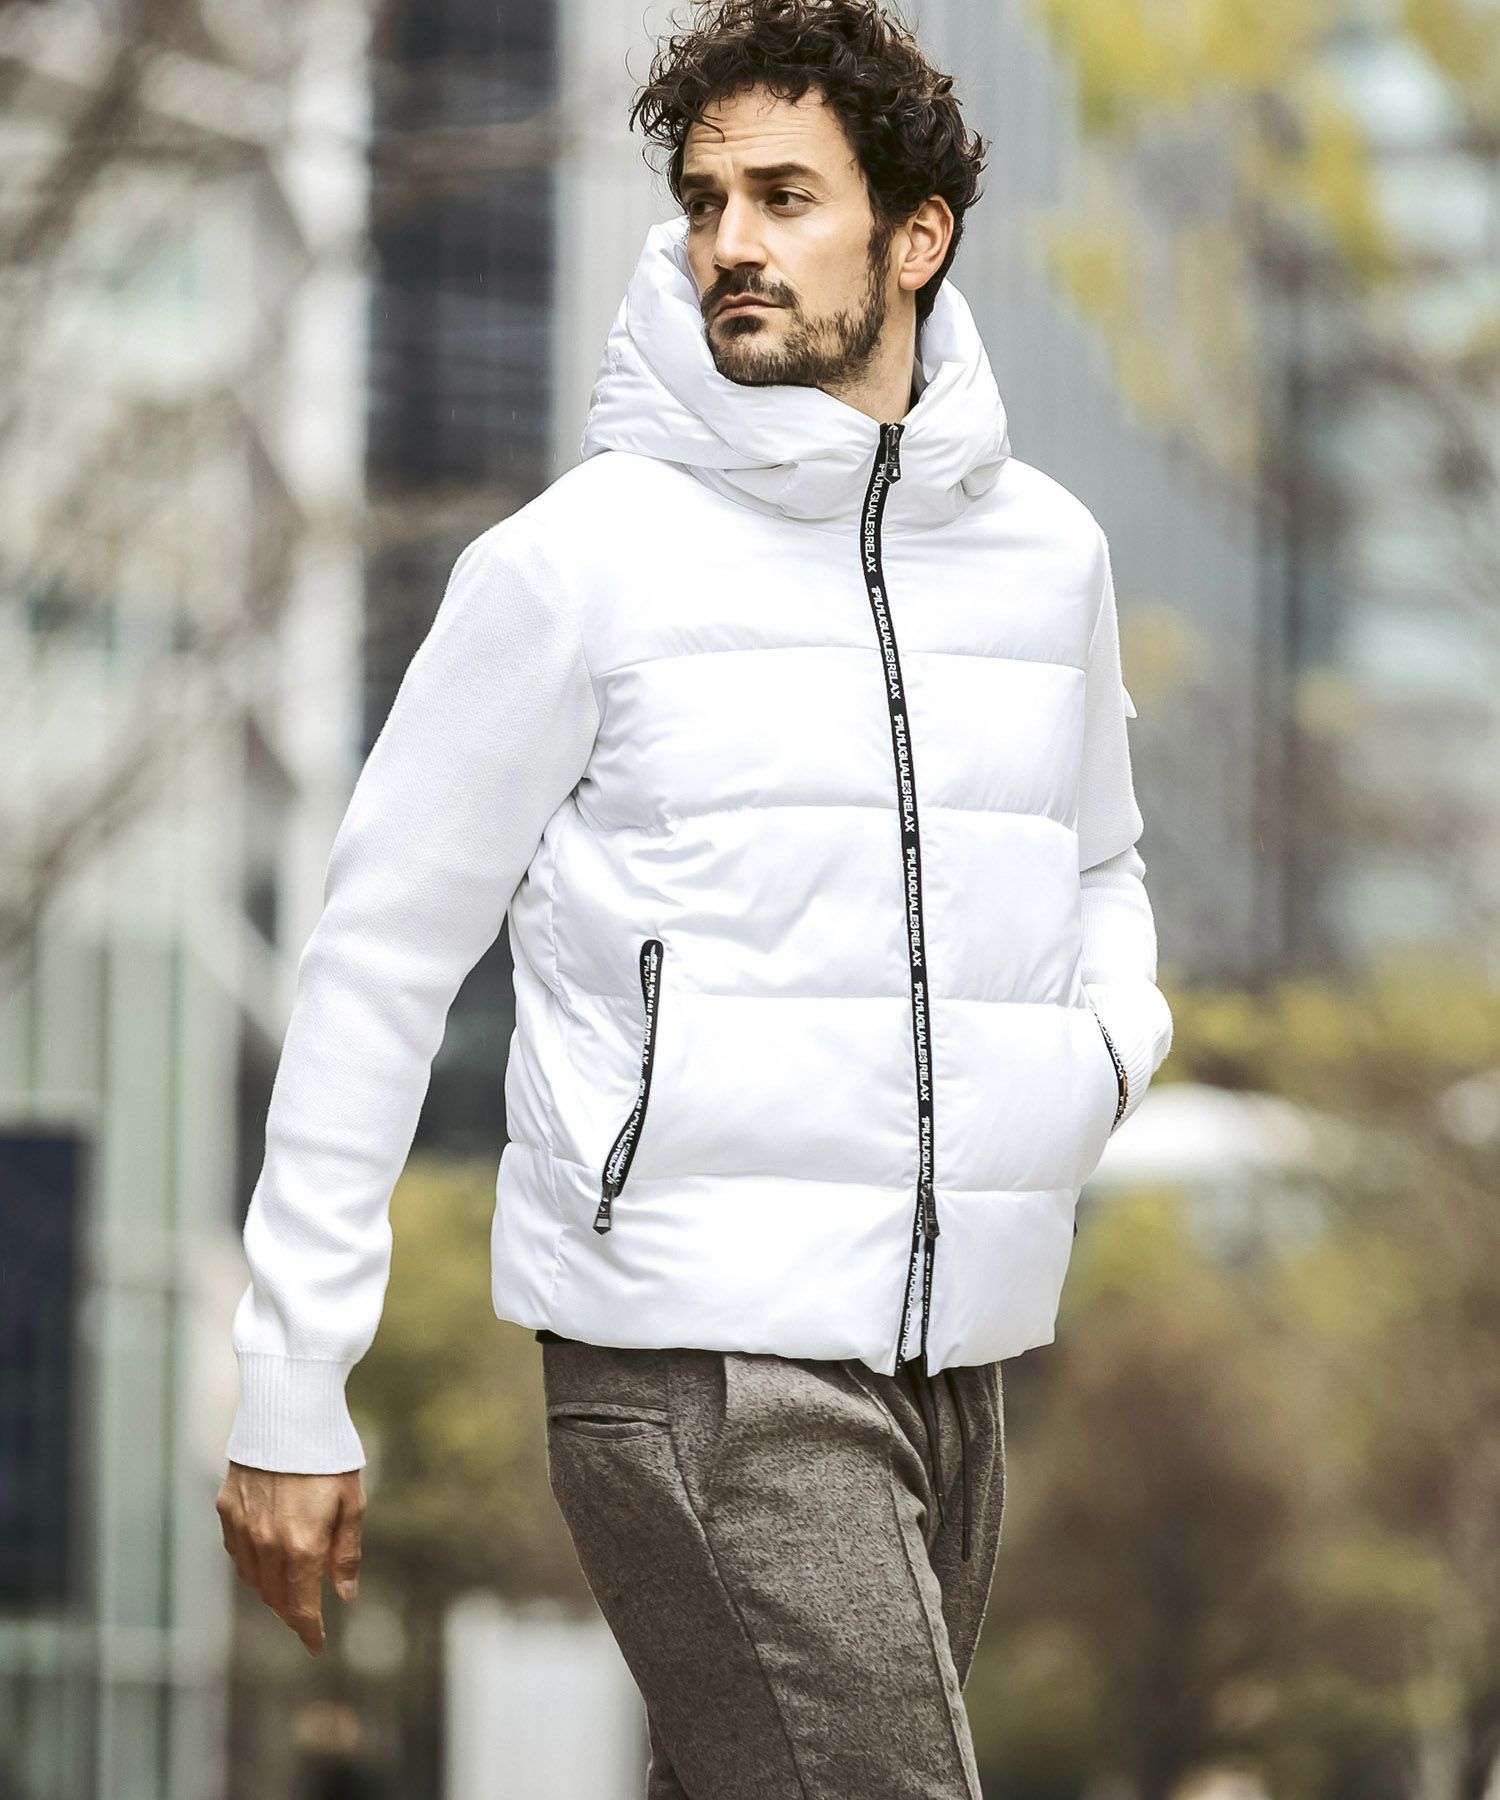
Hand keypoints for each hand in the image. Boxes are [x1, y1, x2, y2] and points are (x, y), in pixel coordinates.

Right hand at [216, 1462, 364, 1655]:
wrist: (289, 1411)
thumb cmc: (329, 1454)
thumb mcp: (352, 1502)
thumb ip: (346, 1553)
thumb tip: (344, 1594)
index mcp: (301, 1545)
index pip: (300, 1606)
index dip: (308, 1630)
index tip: (316, 1645)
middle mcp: (266, 1543)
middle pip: (275, 1597)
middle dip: (292, 1612)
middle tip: (307, 1617)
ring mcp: (242, 1526)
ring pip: (252, 1578)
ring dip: (271, 1591)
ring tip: (289, 1590)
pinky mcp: (227, 1508)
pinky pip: (236, 1551)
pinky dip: (251, 1564)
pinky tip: (266, 1558)